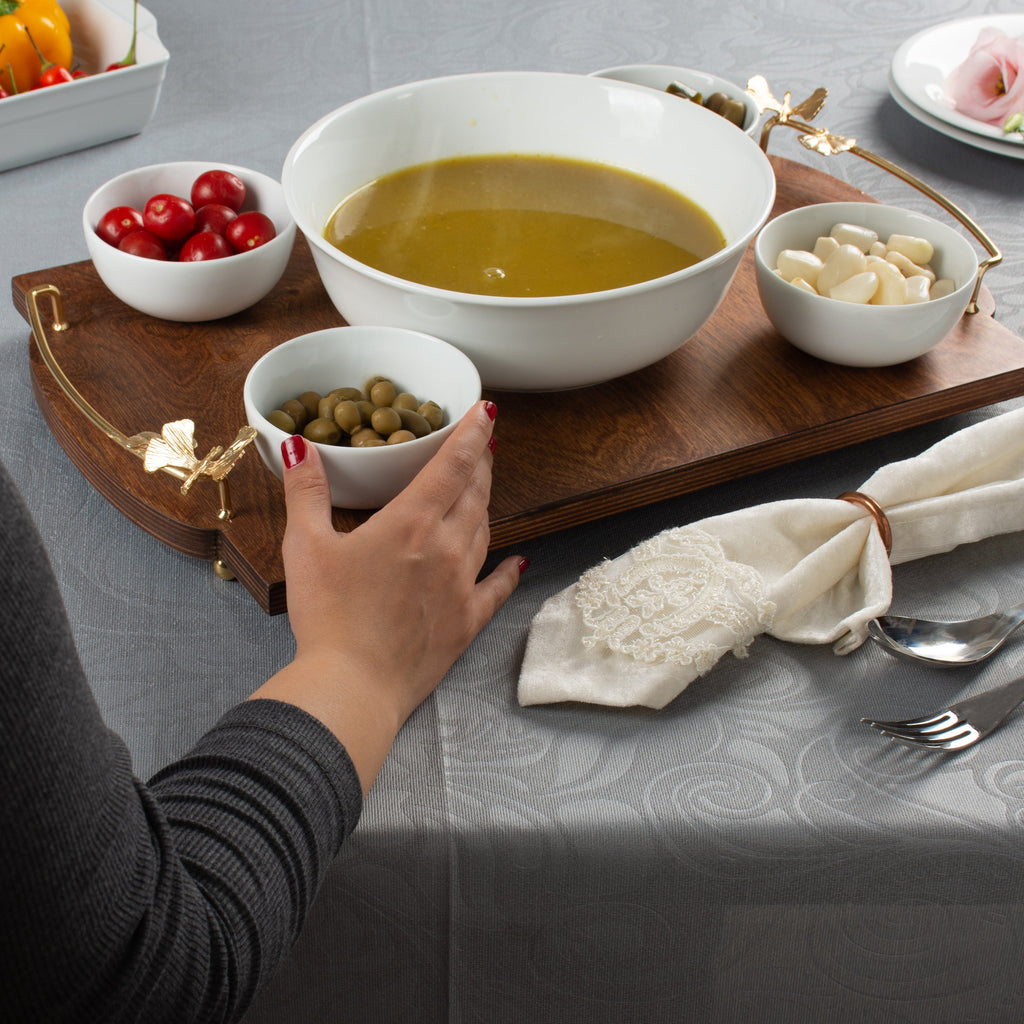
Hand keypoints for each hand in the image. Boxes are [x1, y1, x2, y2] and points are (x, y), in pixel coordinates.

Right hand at [249, 401, 523, 791]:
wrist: (352, 687)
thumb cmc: (328, 617)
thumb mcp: (305, 547)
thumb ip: (306, 491)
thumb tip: (298, 446)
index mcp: (411, 524)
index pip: (452, 465)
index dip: (472, 433)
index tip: (489, 411)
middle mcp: (446, 548)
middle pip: (474, 493)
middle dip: (481, 463)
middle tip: (485, 443)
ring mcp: (462, 586)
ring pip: (485, 532)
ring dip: (487, 504)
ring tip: (484, 487)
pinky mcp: (466, 622)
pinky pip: (497, 589)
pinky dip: (509, 571)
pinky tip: (519, 561)